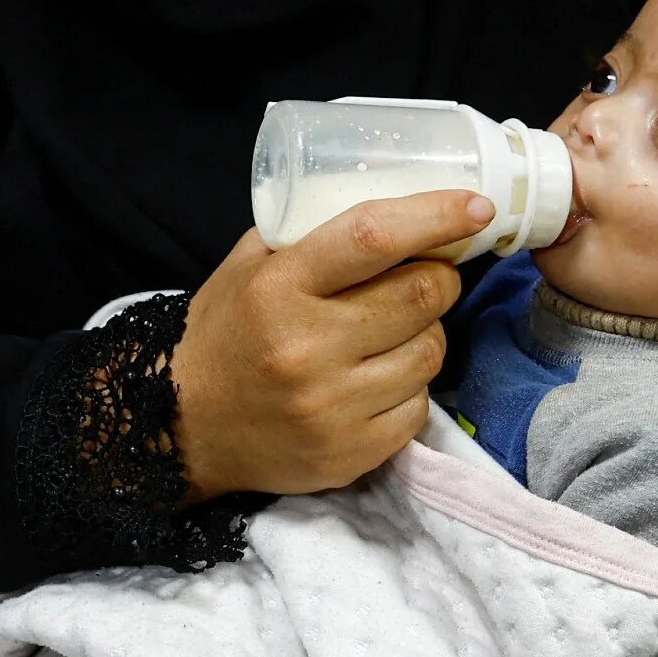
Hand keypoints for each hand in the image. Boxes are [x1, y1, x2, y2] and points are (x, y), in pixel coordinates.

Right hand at [173, 191, 493, 501]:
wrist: (183, 430)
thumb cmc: (223, 336)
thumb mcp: (246, 268)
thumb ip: (307, 233)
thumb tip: (394, 203)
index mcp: (279, 288)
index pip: (374, 237)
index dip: (436, 216)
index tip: (475, 207)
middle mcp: (306, 347)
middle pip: (422, 295)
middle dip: (439, 278)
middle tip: (426, 277)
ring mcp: (331, 406)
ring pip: (430, 352)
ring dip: (424, 335)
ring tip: (390, 335)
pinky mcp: (349, 453)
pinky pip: (418, 408)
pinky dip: (409, 389)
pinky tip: (377, 382)